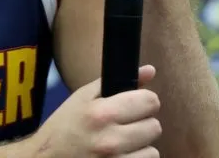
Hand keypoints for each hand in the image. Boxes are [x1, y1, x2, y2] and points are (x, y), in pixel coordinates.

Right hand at [30, 66, 161, 157]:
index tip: (136, 105)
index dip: (144, 101)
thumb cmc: (64, 127)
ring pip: (152, 151)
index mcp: (102, 113)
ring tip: (122, 144)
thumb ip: (117, 81)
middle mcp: (110, 139)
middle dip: (142, 124)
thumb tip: (150, 70)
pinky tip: (121, 156)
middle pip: (154, 127)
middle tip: (126, 126)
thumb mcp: (83, 97)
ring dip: (140, 147)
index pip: (150, 101)